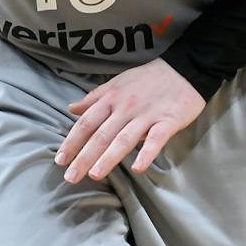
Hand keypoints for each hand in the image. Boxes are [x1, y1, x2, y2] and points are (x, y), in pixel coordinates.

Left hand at [55, 58, 204, 182]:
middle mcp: (125, 108)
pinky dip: (147, 154)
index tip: (60, 160)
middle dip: (84, 157)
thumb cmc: (148, 78)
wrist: (185, 68)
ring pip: (124, 139)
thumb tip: (71, 108)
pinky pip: (156, 139)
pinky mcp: (168, 121)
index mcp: (111, 98)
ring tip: (95, 175)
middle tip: (70, 177)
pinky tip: (138, 169)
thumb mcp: (117, 82)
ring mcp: (146, 115)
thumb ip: (94, 97)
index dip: (72, 142)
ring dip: (108, 158)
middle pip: (101, 135)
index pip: (86, 123)